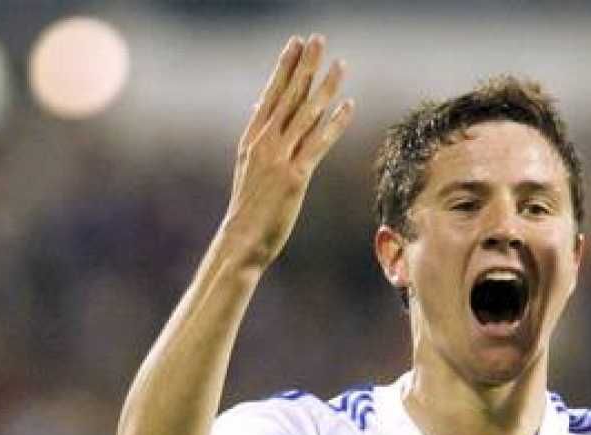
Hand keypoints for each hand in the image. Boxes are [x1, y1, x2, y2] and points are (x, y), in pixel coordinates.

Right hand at [219, 34, 353, 270]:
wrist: (241, 239)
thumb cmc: (247, 207)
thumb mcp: (247, 166)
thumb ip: (257, 137)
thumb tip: (258, 108)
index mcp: (251, 138)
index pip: (271, 93)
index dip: (284, 66)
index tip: (296, 43)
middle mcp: (264, 143)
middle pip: (289, 96)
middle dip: (305, 66)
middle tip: (318, 40)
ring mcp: (279, 158)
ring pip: (306, 115)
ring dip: (325, 87)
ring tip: (340, 65)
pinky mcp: (295, 176)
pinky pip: (318, 144)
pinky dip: (335, 123)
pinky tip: (349, 105)